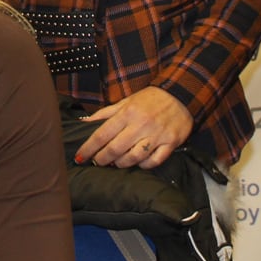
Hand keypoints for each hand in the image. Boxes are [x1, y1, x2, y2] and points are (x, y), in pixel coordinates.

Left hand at [75, 86, 193, 168]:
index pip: (102, 134)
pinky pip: (154, 161)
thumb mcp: (126, 101)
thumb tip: (84, 122)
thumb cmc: (150, 99)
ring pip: (134, 158)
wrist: (181, 94)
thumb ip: (105, 113)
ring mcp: (157, 134)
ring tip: (115, 163)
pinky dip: (143, 165)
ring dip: (121, 164)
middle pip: (116, 149)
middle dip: (102, 159)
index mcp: (128, 112)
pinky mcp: (171, 143)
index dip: (88, 148)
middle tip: (97, 162)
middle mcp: (141, 124)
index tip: (80, 157)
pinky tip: (137, 162)